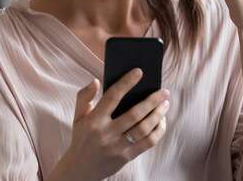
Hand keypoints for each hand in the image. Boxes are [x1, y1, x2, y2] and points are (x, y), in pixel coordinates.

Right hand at [48, 69, 170, 180]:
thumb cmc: (82, 137)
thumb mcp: (77, 116)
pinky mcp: (126, 157)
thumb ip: (84, 96)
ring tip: (165, 104)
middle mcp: (106, 133)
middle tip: (164, 91)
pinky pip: (148, 143)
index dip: (126, 82)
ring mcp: (117, 146)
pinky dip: (158, 131)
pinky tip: (161, 121)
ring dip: (158, 115)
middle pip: (134, 114)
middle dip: (152, 101)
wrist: (80, 169)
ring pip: (144, 129)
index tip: (139, 72)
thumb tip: (96, 80)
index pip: (112, 97)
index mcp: (94, 120)